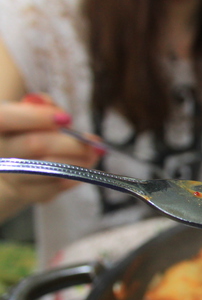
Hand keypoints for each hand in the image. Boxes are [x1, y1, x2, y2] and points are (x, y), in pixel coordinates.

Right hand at [0, 95, 100, 217]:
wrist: (16, 164)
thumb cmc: (27, 130)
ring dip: (78, 161)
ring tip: (94, 152)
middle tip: (94, 141)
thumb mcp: (31, 110)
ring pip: (49, 169)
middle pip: (34, 145)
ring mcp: (11, 175)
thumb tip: (61, 116)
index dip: (36, 117)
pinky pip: (57, 186)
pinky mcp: (27, 193)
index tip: (67, 118)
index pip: (5, 118)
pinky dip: (76, 176)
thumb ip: (44, 106)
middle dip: (70, 142)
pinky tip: (84, 166)